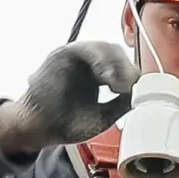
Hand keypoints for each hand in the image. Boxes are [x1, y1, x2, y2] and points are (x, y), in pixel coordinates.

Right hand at [0, 42, 139, 155]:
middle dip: (127, 69)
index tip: (140, 90)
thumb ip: (121, 104)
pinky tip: (106, 76)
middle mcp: (87, 63)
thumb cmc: (66, 123)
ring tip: (120, 84)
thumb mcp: (103, 116)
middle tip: (132, 86)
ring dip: (116, 64)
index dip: (132, 75)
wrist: (38, 129)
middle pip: (115, 54)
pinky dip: (99, 59)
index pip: (122, 66)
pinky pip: (85, 49)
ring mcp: (74, 57)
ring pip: (103, 48)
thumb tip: (140, 93)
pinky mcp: (62, 55)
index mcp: (98, 74)